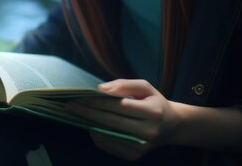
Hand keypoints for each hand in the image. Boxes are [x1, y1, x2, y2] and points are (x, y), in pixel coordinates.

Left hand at [65, 79, 180, 160]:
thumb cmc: (154, 102)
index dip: (98, 102)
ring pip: (108, 135)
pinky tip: (91, 125)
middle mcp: (148, 131)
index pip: (119, 106)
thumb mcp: (145, 87)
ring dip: (90, 124)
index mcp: (153, 111)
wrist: (171, 126)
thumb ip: (124, 84)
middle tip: (70, 106)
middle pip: (111, 121)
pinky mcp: (134, 156)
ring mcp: (141, 147)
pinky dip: (97, 136)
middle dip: (88, 113)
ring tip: (79, 114)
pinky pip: (109, 146)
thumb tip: (101, 89)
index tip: (80, 98)